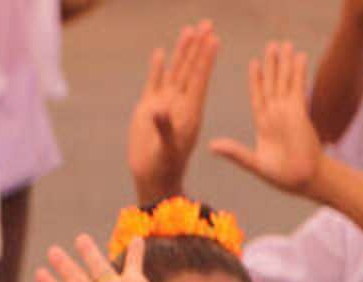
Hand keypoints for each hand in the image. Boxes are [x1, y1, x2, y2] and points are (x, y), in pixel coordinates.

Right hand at [128, 21, 217, 203]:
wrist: (153, 176)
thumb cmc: (165, 166)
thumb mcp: (168, 149)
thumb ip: (165, 128)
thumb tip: (159, 109)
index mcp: (190, 110)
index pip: (200, 79)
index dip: (207, 59)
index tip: (214, 39)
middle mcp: (179, 103)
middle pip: (191, 69)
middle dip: (199, 46)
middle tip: (207, 24)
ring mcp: (164, 104)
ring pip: (176, 72)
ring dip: (182, 51)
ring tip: (189, 30)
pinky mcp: (148, 108)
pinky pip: (155, 83)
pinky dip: (157, 68)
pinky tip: (161, 53)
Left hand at [212, 41, 324, 196]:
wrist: (303, 179)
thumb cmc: (280, 176)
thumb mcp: (253, 163)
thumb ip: (235, 152)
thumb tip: (212, 146)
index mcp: (263, 124)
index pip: (258, 96)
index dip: (256, 80)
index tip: (254, 63)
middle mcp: (275, 114)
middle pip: (272, 83)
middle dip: (272, 65)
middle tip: (272, 45)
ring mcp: (288, 111)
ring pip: (285, 81)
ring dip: (285, 63)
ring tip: (285, 45)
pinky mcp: (299, 112)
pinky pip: (298, 87)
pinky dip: (298, 72)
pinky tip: (300, 57)